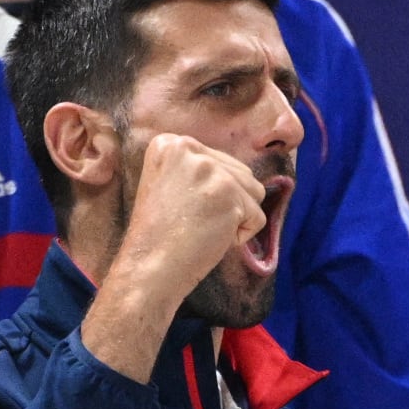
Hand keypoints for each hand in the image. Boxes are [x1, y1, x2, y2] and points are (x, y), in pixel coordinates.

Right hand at [109, 132, 267, 308]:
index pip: (218, 161)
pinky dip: (243, 235)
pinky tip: (213, 238)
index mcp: (170, 143)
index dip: (211, 192)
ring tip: (205, 227)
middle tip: (195, 221)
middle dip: (228, 202)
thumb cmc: (160, 234)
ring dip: (238, 216)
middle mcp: (188, 148)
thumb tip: (241, 175)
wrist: (150, 265)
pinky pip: (258, 216)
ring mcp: (210, 169)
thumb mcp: (170, 184)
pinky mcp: (229, 193)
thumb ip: (197, 171)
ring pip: (254, 191)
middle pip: (240, 173)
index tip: (186, 209)